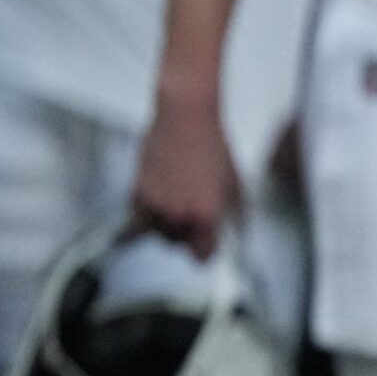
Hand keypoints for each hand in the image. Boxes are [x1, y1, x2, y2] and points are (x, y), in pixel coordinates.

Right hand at [132, 89, 239, 259]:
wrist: (185, 119)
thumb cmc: (213, 146)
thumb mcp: (235, 182)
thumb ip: (236, 213)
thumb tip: (240, 234)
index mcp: (206, 216)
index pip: (202, 256)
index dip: (205, 251)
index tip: (206, 247)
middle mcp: (178, 217)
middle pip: (179, 245)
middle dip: (187, 233)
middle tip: (194, 209)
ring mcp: (154, 208)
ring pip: (158, 233)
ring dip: (166, 224)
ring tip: (178, 198)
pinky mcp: (136, 197)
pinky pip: (140, 219)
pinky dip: (148, 213)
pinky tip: (162, 194)